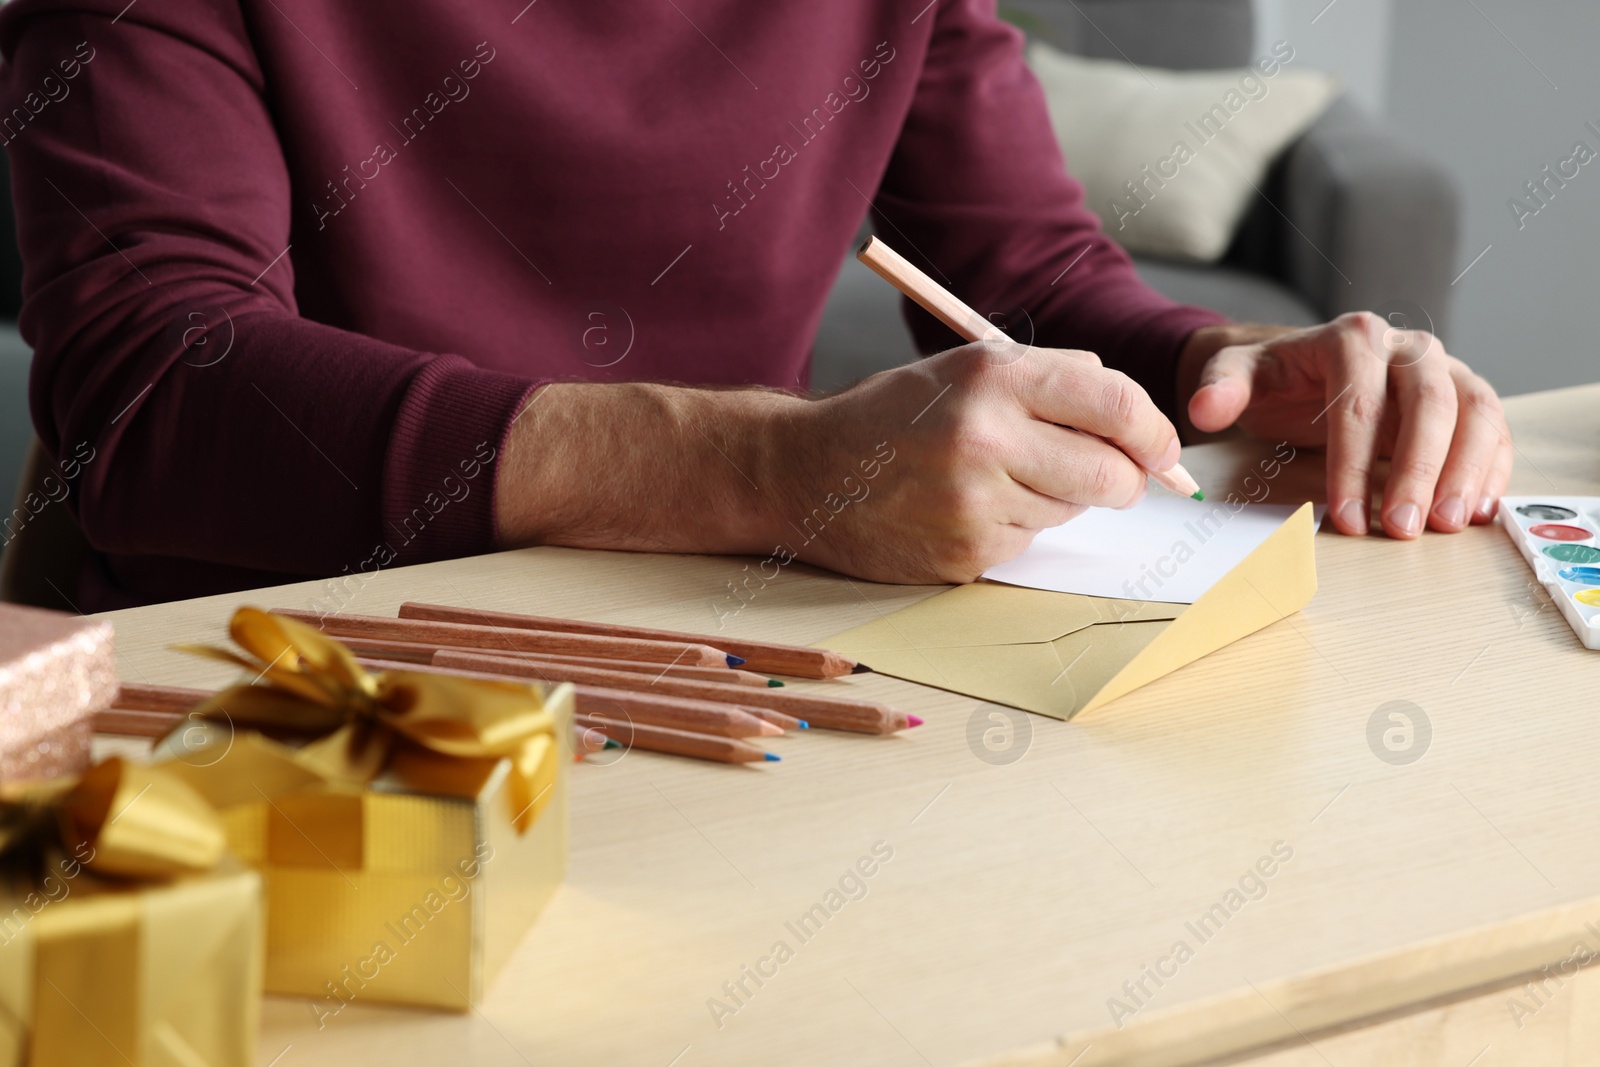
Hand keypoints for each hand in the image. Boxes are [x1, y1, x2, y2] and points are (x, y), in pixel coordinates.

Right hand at [786, 340, 1181, 582]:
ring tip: (999, 477)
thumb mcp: (968, 369)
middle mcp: (984, 438)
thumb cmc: (896, 415)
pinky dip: (1014, 526)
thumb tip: (1138, 422)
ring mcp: (973, 502)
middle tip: (1109, 475)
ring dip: (1056, 498)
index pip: (1117, 406)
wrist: (806, 472)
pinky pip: (1028, 541)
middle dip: (1124, 479)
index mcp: (993, 378)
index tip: (1163, 448)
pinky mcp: (964, 552)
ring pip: (1071, 511)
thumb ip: (1053, 381)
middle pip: (1112, 475)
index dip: (1155, 433)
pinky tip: (967, 506)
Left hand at [1179, 314, 1512, 538]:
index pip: (1358, 401)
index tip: (1347, 516)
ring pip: (1474, 409)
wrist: (1301, 367)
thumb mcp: (1238, 376)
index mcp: (1352, 338)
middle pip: (1428, 402)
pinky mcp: (1465, 395)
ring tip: (1449, 525)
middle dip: (1419, 470)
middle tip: (1404, 529)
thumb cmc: (1274, 379)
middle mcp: (1407, 347)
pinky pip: (1493, 426)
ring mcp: (1443, 369)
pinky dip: (1492, 466)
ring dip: (1466, 470)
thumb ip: (1221, 388)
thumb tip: (1204, 410)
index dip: (1353, 462)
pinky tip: (1479, 509)